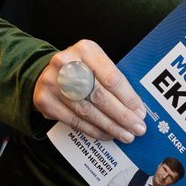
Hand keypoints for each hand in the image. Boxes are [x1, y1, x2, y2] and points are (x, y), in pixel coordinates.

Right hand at [31, 40, 146, 141]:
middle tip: (137, 128)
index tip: (140, 112)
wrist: (48, 72)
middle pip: (99, 95)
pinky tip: (107, 134)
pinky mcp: (45, 101)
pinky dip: (93, 130)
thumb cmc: (81, 70)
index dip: (128, 98)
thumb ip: (114, 80)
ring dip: (109, 126)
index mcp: (85, 50)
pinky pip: (74, 120)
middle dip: (121, 115)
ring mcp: (52, 82)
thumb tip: (136, 109)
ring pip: (87, 111)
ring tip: (125, 135)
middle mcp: (66, 63)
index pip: (111, 78)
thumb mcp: (97, 64)